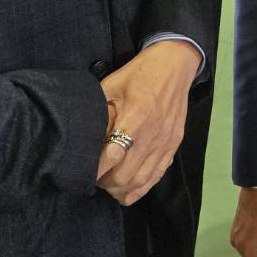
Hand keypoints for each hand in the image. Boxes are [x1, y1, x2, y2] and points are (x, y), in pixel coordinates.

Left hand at [95, 40, 200, 205]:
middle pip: (125, 175)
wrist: (174, 65)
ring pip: (141, 180)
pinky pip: (158, 174)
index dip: (95, 171)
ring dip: (122, 189)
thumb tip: (83, 136)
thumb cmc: (140, 73)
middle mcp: (152, 135)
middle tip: (93, 177)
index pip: (112, 156)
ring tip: (108, 186)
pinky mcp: (174, 144)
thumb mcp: (112, 85)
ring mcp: (165, 141)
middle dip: (105, 183)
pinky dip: (142, 188)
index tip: (81, 175)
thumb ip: (99, 112)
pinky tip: (129, 192)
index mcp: (135, 118)